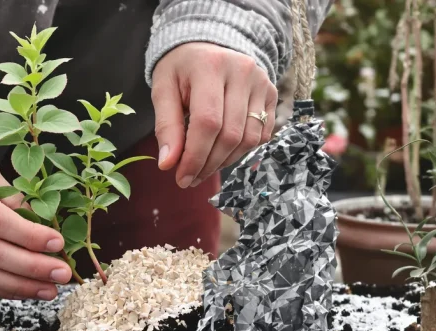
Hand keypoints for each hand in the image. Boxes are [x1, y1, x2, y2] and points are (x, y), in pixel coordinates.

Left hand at [151, 42, 277, 187]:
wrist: (206, 46)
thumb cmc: (180, 70)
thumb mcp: (163, 90)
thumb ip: (166, 126)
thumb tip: (168, 164)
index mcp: (210, 66)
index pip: (207, 122)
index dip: (194, 156)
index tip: (181, 178)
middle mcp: (242, 71)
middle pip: (229, 135)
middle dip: (208, 164)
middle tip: (189, 178)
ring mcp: (262, 82)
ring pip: (248, 139)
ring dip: (224, 162)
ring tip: (203, 168)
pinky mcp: (272, 93)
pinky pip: (261, 135)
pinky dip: (240, 151)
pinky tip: (221, 153)